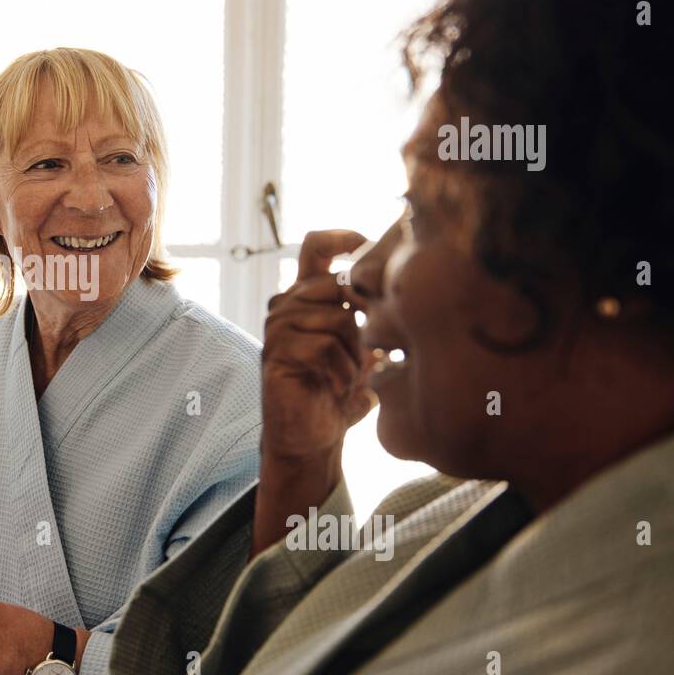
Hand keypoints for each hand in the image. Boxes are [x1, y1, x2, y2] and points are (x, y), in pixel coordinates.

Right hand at [263, 229, 375, 462]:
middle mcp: (286, 303)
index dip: (345, 238)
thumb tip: (399, 276)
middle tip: (364, 357)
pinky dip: (342, 372)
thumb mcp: (361, 343)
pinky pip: (323, 346)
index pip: (316, 245)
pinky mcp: (274, 352)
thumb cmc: (339, 388)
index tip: (371, 252)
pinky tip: (337, 387)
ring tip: (348, 377)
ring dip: (354, 353)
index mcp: (306, 294)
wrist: (312, 436)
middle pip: (339, 284)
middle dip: (364, 321)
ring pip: (336, 317)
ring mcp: (276, 326)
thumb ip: (368, 311)